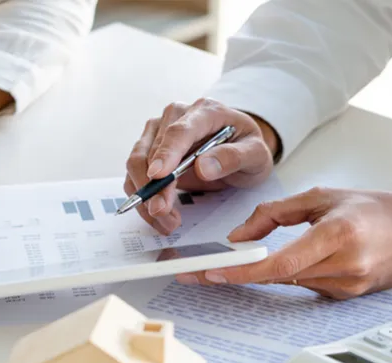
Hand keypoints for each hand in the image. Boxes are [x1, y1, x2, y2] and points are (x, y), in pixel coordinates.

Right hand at [124, 98, 279, 234]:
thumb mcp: (255, 154)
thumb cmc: (246, 147)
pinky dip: (143, 198)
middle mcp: (176, 116)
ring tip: (167, 220)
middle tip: (164, 213)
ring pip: (137, 163)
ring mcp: (159, 131)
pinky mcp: (149, 149)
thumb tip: (203, 167)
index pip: (179, 131)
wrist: (239, 148)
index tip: (158, 176)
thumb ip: (233, 157)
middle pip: (153, 151)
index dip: (166, 153)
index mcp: (205, 111)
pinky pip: (136, 175)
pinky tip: (160, 215)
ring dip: (146, 196)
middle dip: (154, 187)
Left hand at [175, 188, 391, 299]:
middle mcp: (344, 266)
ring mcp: (347, 286)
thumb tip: (239, 238)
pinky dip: (290, 273)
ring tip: (237, 262)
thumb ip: (275, 213)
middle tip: (198, 270)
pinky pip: (305, 286)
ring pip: (289, 281)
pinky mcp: (347, 297)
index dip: (243, 271)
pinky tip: (288, 260)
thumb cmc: (374, 209)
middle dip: (238, 273)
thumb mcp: (321, 196)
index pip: (280, 262)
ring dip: (265, 271)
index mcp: (338, 235)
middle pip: (278, 275)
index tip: (212, 272)